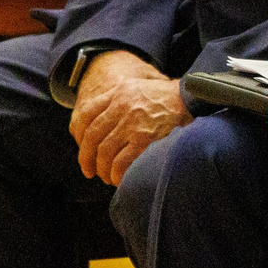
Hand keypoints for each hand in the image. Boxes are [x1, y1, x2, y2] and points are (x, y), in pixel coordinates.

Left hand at [67, 50, 189, 184]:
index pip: (86, 114)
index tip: (81, 148)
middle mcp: (121, 105)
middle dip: (86, 158)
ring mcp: (132, 121)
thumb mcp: (137, 88)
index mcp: (117, 92)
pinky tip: (119, 179)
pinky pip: (122, 160)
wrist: (189, 98)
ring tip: (106, 176)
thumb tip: (99, 125)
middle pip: (91, 136)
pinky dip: (117, 173)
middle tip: (88, 171)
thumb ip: (117, 100)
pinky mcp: (145, 136)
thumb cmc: (164, 97)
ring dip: (102, 168)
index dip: (78, 135)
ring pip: (105, 151)